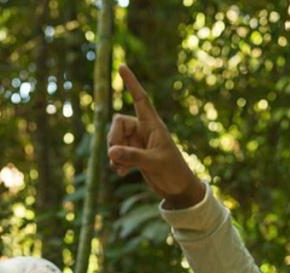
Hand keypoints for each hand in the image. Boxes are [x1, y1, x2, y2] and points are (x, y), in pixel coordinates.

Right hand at [107, 64, 205, 207]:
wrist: (178, 189)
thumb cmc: (173, 172)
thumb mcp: (154, 163)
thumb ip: (133, 157)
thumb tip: (111, 152)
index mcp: (153, 125)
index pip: (140, 98)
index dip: (132, 83)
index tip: (122, 66)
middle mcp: (143, 130)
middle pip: (118, 123)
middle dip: (113, 139)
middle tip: (115, 156)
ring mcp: (138, 142)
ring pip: (115, 139)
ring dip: (114, 154)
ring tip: (120, 169)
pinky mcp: (134, 155)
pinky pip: (117, 152)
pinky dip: (116, 162)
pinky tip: (121, 173)